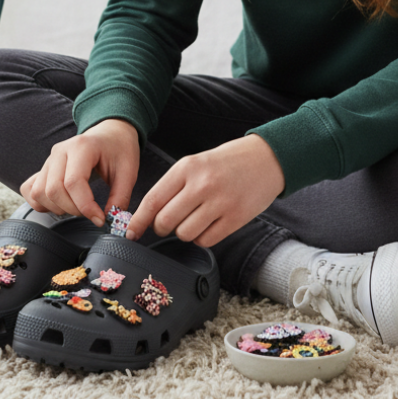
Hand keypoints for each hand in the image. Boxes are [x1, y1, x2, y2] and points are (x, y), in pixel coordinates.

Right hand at [20, 118, 139, 226]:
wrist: (109, 134)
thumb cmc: (118, 149)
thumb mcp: (128, 171)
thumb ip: (120, 197)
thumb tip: (110, 221)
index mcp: (81, 146)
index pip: (73, 182)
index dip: (85, 206)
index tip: (100, 219)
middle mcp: (60, 151)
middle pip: (53, 190)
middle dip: (73, 209)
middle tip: (91, 213)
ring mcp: (49, 159)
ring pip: (40, 192)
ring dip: (58, 208)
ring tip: (78, 206)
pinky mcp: (43, 168)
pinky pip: (30, 190)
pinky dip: (41, 203)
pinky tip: (60, 204)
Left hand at [126, 135, 284, 247]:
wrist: (265, 158)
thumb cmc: (226, 162)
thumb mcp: (196, 163)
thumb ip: (174, 186)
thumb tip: (149, 214)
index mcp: (187, 168)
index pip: (153, 200)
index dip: (138, 220)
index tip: (131, 232)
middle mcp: (202, 184)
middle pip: (166, 221)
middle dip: (162, 228)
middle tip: (168, 224)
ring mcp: (220, 202)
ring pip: (185, 234)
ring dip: (184, 233)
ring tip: (195, 219)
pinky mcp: (235, 218)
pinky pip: (206, 240)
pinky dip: (203, 237)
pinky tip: (210, 223)